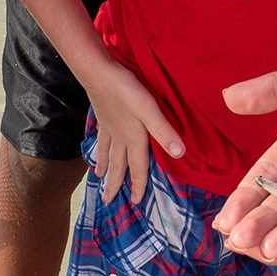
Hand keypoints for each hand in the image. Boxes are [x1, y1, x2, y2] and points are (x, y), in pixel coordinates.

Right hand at [88, 60, 184, 204]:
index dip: (138, 185)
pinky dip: (98, 149)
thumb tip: (180, 154)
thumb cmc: (127, 91)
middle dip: (115, 183)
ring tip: (100, 177)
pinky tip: (96, 148)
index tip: (135, 202)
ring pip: (107, 153)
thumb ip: (164, 132)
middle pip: (118, 165)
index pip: (138, 167)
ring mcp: (109, 127)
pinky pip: (100, 139)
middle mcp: (120, 137)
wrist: (99, 73)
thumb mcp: (150, 111)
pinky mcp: (102, 116)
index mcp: (134, 138)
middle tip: (107, 200)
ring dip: (105, 167)